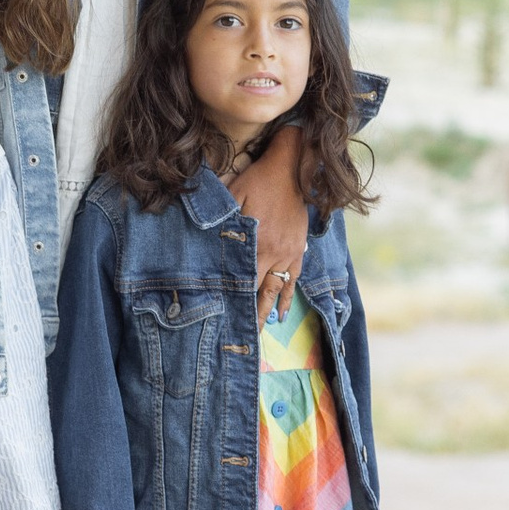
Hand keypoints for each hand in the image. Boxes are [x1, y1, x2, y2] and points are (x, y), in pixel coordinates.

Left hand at [228, 125, 310, 325]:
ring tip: (261, 333)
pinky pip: (293, 280)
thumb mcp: (234, 194)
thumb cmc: (258, 179)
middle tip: (244, 341)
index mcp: (256, 242)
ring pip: (277, 290)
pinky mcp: (299, 249)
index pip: (244, 281)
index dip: (237, 302)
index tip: (229, 323)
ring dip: (268, 312)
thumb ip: (224, 219)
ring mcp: (289, 253)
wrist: (293, 168)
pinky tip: (281, 313)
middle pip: (261, 293)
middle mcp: (274, 253)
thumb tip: (209, 238)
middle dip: (252, 317)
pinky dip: (287, 297)